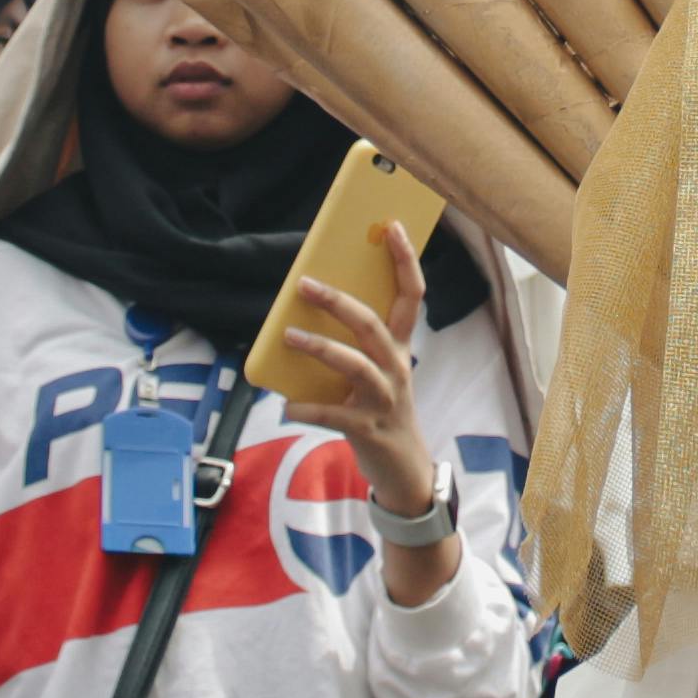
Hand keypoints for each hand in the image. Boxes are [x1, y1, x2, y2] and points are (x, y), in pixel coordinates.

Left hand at [279, 228, 450, 601]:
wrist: (405, 471)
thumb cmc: (381, 410)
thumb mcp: (376, 372)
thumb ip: (354, 344)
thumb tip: (307, 310)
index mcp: (399, 347)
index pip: (411, 294)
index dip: (405, 260)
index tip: (392, 227)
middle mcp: (396, 368)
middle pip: (372, 324)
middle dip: (338, 301)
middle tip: (305, 284)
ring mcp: (384, 399)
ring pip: (355, 365)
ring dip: (320, 348)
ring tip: (288, 338)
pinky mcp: (368, 430)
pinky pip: (335, 415)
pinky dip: (308, 408)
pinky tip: (286, 405)